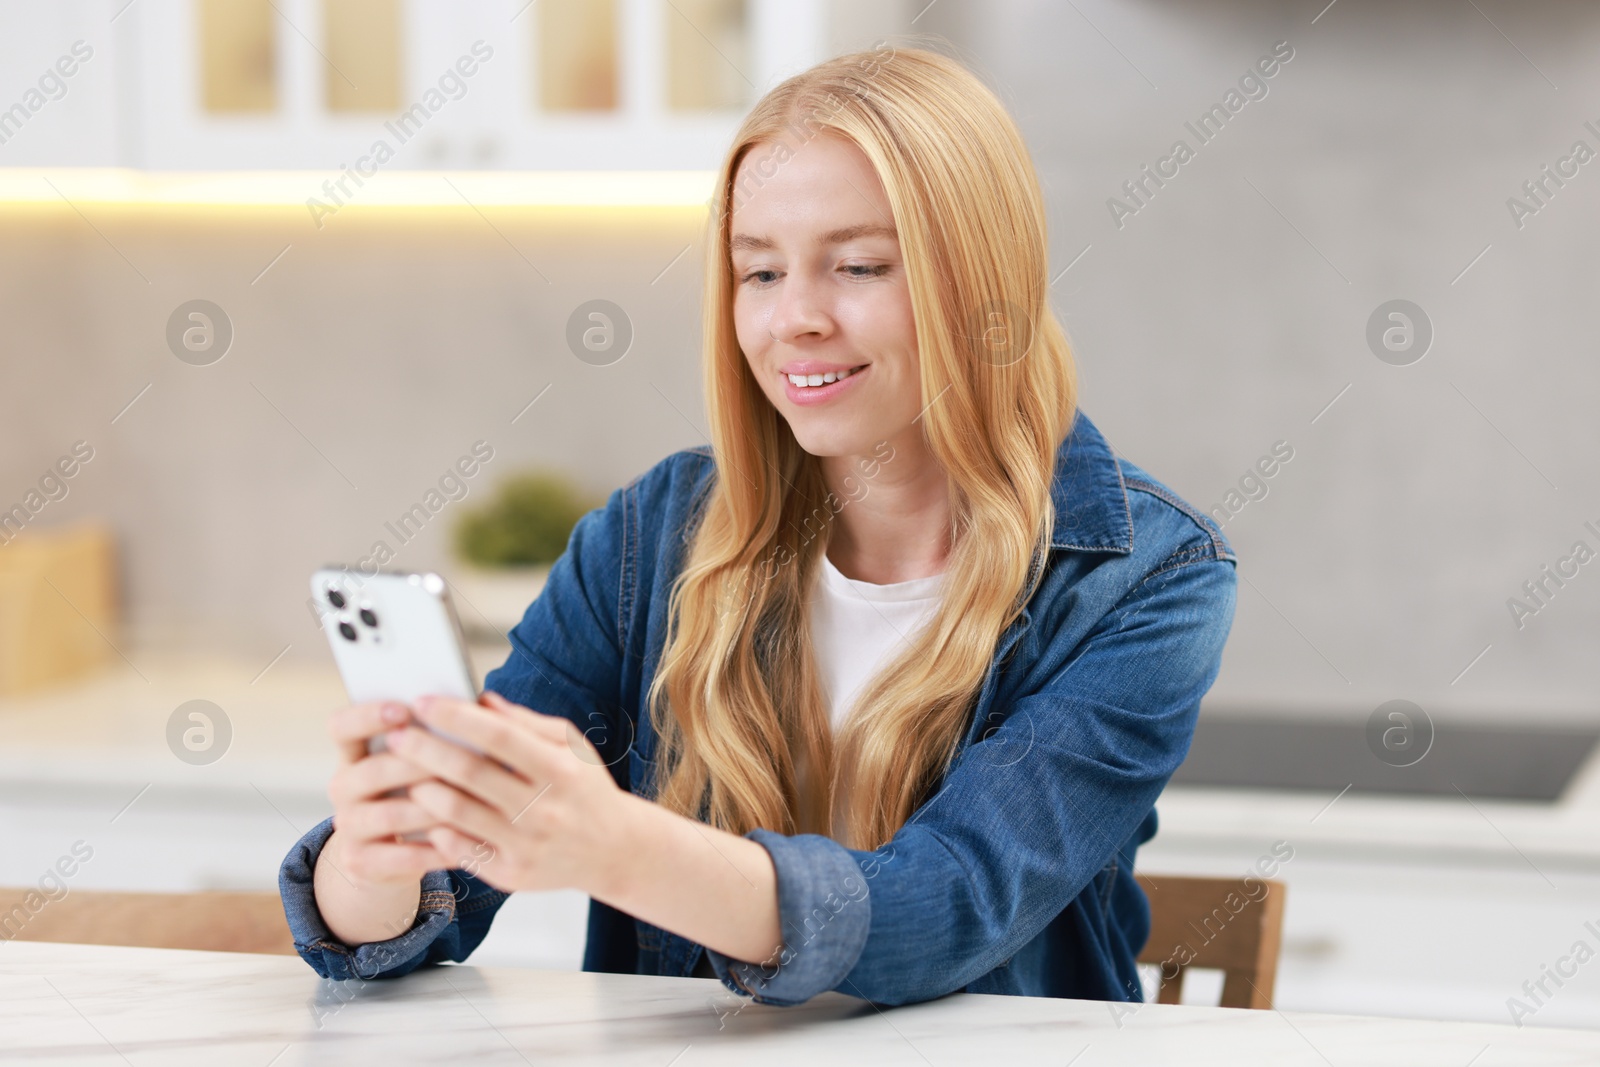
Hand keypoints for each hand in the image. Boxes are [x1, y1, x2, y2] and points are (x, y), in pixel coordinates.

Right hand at [323, 700, 458, 885]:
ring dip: (434, 808)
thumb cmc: (417, 790)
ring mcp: (348, 826)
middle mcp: (343, 787)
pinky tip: (467, 842)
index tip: (403, 710)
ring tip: (473, 802)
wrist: (390, 854)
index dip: (367, 716)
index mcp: (354, 753)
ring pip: (390, 815)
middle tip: (458, 758)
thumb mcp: (420, 761)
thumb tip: (484, 703)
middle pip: (372, 771)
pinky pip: (401, 857)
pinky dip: (437, 850)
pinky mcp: (361, 862)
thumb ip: (440, 733)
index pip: (342, 726)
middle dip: (418, 764)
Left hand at [382, 691, 632, 896]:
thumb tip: (480, 700)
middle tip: (397, 735)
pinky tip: (424, 812)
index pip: (498, 735)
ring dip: (423, 789)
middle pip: (470, 773)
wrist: (613, 851)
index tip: (422, 703)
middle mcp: (544, 808)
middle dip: (425, 750)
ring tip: (404, 774)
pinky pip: (459, 849)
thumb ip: (526, 722)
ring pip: (457, 813)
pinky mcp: (511, 874)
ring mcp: (526, 845)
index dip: (455, 717)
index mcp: (560, 769)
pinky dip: (435, 828)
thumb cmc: (585, 788)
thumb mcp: (570, 746)